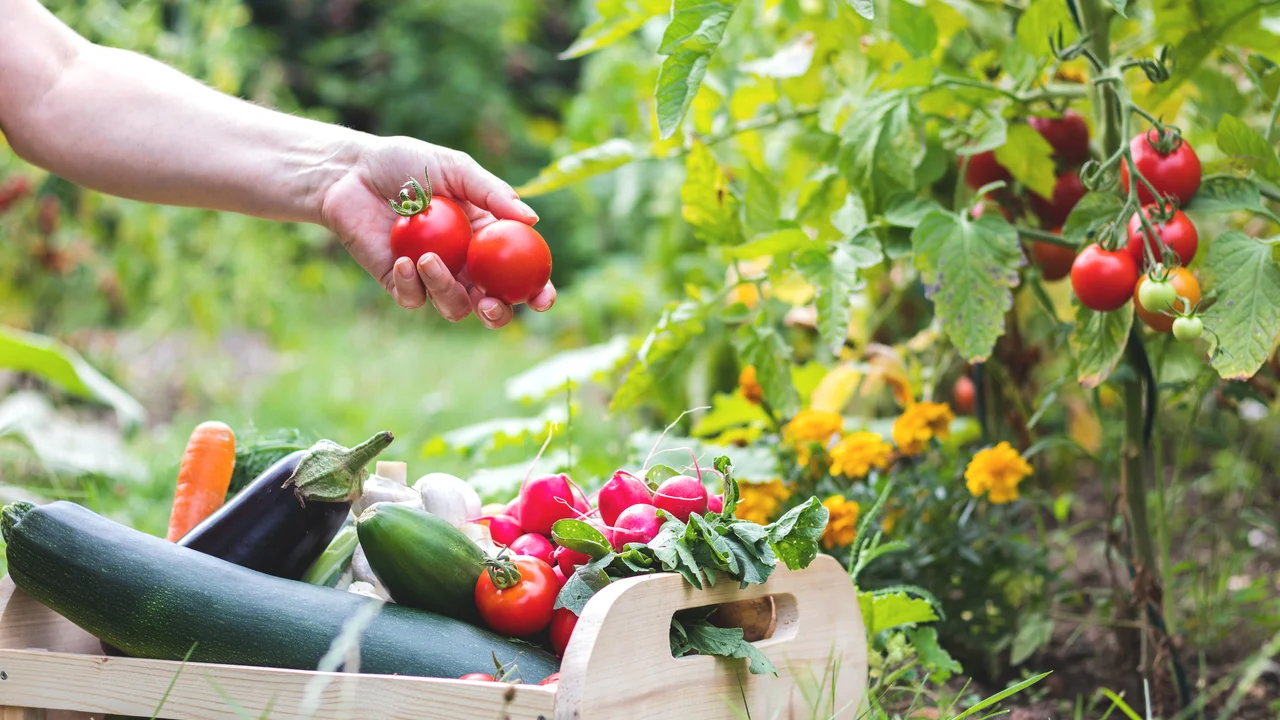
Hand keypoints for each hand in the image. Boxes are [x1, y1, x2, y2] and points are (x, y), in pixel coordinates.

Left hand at [319, 135, 555, 328]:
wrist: (352, 172)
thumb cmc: (407, 164)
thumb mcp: (456, 169)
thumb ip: (493, 194)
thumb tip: (533, 219)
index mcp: (486, 239)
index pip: (520, 273)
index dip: (537, 291)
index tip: (543, 297)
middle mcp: (464, 264)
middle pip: (492, 305)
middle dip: (498, 315)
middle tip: (490, 304)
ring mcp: (432, 276)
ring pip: (454, 308)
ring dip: (446, 291)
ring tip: (427, 260)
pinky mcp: (399, 282)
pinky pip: (414, 299)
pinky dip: (412, 284)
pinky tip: (405, 260)